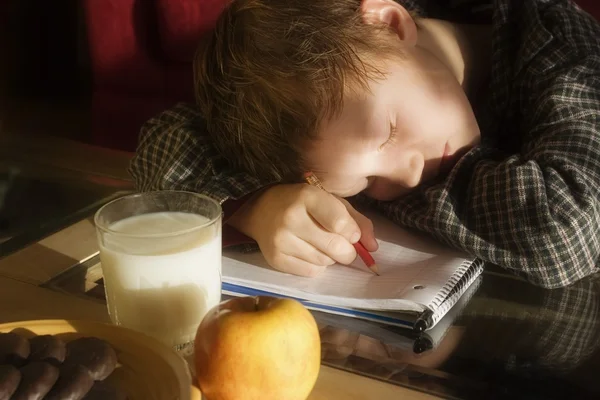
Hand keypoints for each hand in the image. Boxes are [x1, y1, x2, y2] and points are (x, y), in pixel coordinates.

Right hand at [228, 184, 377, 276]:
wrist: (261, 209)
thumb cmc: (303, 204)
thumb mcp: (331, 202)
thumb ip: (357, 221)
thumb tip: (373, 248)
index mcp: (307, 196)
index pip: (339, 223)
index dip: (352, 233)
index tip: (352, 234)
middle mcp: (291, 218)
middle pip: (334, 247)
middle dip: (347, 251)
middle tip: (344, 247)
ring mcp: (280, 240)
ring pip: (324, 262)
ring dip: (330, 257)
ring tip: (321, 244)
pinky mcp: (275, 259)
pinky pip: (310, 272)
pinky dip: (316, 266)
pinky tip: (308, 252)